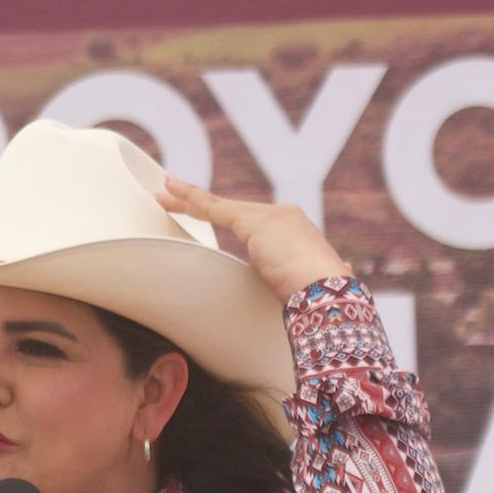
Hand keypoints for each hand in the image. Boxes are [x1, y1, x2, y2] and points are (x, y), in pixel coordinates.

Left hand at [155, 173, 349, 305]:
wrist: (330, 295)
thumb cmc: (321, 300)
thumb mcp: (304, 285)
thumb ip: (295, 277)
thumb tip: (314, 280)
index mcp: (296, 231)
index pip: (254, 221)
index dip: (232, 218)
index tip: (214, 217)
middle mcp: (284, 216)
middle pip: (234, 209)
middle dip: (203, 205)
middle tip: (174, 196)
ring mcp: (271, 217)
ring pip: (220, 206)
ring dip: (189, 200)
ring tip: (163, 193)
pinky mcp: (256, 224)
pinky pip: (215, 209)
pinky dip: (192, 201)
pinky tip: (172, 192)